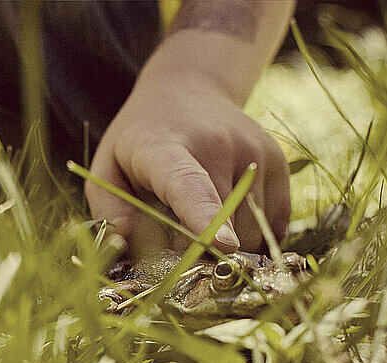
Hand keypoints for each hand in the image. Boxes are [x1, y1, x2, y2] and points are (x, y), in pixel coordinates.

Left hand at [86, 70, 289, 253]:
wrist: (189, 90)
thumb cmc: (142, 139)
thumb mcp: (107, 167)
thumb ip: (109, 209)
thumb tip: (126, 243)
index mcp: (167, 148)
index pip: (188, 184)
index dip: (203, 216)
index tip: (220, 244)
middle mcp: (220, 145)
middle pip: (223, 224)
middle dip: (199, 248)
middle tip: (175, 225)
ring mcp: (255, 152)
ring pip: (251, 231)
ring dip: (226, 242)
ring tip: (200, 208)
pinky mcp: (279, 163)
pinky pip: (271, 226)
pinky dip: (251, 233)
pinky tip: (227, 209)